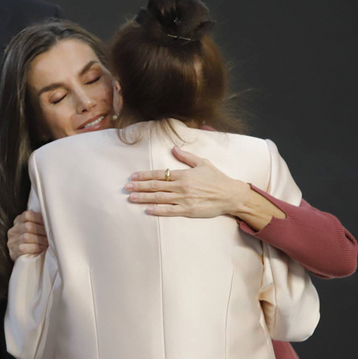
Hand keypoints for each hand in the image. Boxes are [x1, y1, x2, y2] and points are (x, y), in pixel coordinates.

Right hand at [7, 211, 47, 262]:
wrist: (25, 262)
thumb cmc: (34, 242)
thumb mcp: (34, 229)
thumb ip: (39, 223)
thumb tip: (52, 218)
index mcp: (18, 222)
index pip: (27, 215)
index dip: (39, 218)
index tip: (48, 223)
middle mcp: (13, 231)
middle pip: (28, 226)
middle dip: (42, 231)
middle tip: (51, 234)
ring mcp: (12, 242)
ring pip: (26, 237)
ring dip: (40, 240)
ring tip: (48, 242)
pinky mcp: (13, 253)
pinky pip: (23, 248)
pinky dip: (35, 248)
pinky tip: (43, 248)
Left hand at [127, 146, 250, 217]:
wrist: (231, 195)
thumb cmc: (217, 178)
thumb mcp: (202, 163)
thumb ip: (186, 156)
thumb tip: (174, 148)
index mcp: (183, 175)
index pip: (159, 174)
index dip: (144, 175)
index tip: (133, 176)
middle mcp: (181, 187)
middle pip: (155, 186)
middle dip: (139, 186)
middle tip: (126, 187)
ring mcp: (184, 199)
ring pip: (159, 198)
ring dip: (144, 198)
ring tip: (131, 197)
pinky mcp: (188, 210)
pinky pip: (170, 210)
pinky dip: (158, 210)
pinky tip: (147, 209)